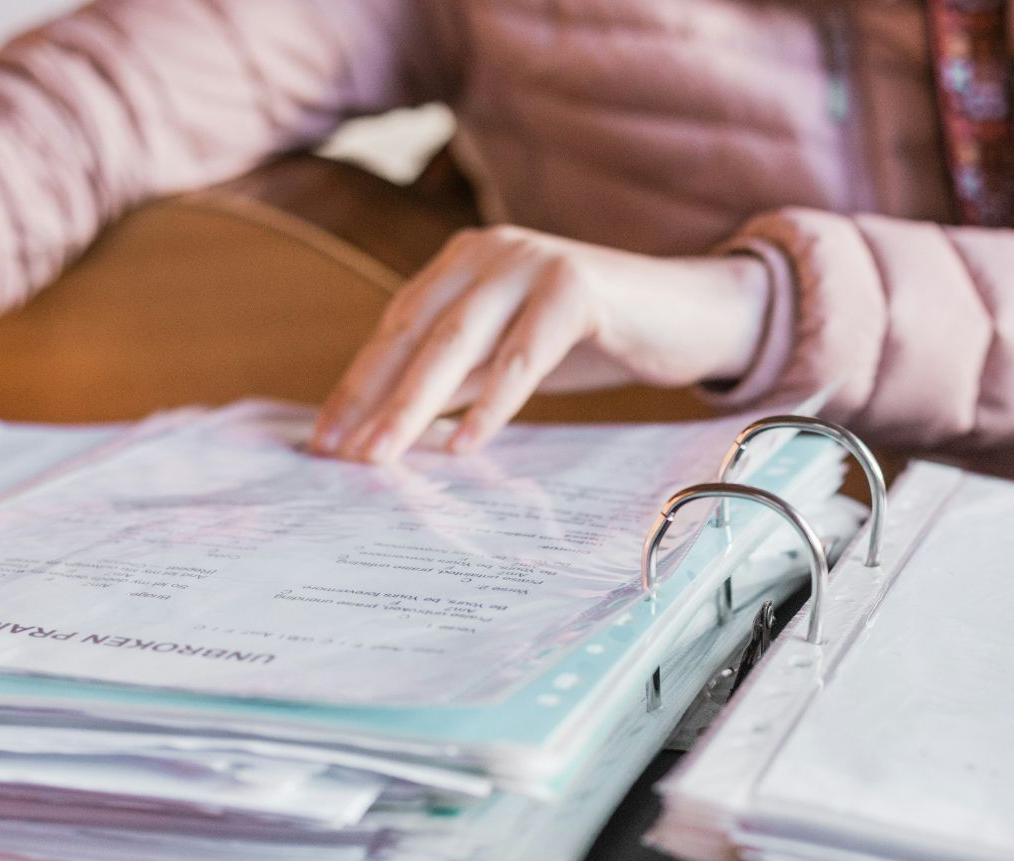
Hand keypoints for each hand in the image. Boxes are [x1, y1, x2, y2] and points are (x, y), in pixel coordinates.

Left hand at [308, 225, 771, 462]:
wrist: (689, 313)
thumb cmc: (592, 337)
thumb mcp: (508, 355)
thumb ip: (454, 377)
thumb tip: (383, 426)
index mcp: (464, 260)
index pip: (396, 327)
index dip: (357, 383)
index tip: (324, 439)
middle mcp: (491, 251)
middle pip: (417, 335)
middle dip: (373, 399)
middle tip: (341, 456)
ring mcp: (534, 262)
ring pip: (459, 344)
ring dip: (414, 406)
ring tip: (382, 456)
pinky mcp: (578, 288)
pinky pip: (524, 356)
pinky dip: (491, 404)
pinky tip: (462, 444)